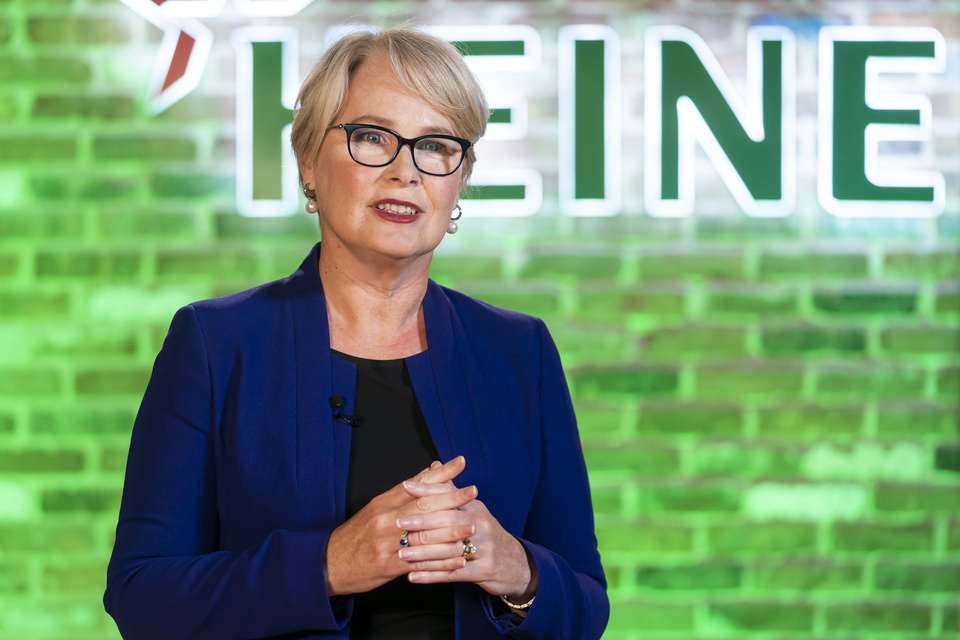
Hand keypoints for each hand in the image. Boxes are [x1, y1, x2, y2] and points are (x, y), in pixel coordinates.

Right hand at [323, 456, 475, 595]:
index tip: (461, 462)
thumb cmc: (357, 534)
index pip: (416, 483)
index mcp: (383, 502)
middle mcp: (385, 519)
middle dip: (451, 498)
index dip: (440, 473)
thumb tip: (431, 469)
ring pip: (424, 534)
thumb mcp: (377, 507)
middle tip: (473, 491)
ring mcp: (386, 542)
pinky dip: (441, 561)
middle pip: (423, 505)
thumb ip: (405, 490)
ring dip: (451, 531)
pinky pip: (419, 562)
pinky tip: (458, 559)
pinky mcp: (387, 565)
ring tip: (473, 528)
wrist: (329, 564)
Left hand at [396, 462, 538, 605]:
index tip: (406, 486)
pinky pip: (453, 574)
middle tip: (399, 522)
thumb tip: (433, 466)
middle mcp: (481, 525)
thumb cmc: (487, 534)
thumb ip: (451, 492)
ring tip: (401, 554)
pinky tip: (412, 577)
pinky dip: (431, 576)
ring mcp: (484, 549)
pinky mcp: (483, 571)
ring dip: (423, 553)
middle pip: (450, 520)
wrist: (516, 564)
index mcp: (476, 508)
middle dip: (422, 521)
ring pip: (449, 549)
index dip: (428, 490)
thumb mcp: (474, 510)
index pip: (450, 495)